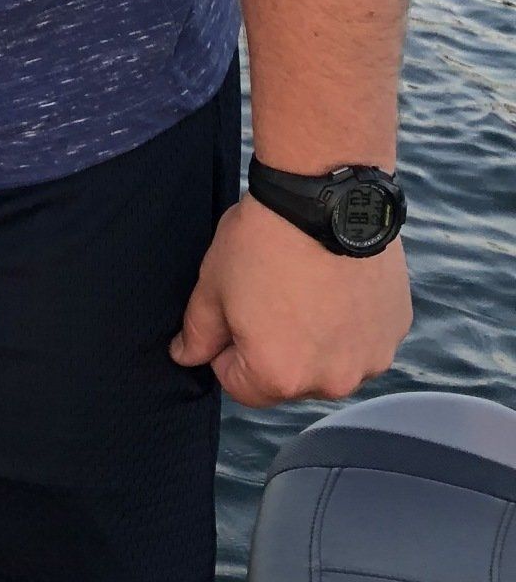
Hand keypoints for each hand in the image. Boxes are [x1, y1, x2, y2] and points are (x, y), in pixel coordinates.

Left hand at [169, 194, 410, 405]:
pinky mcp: (396, 330)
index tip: (236, 310)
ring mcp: (371, 358)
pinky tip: (339, 281)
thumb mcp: (213, 284)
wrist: (327, 196)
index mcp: (280, 376)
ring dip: (318, 338)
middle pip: (289, 378)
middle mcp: (332, 381)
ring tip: (309, 285)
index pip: (239, 384)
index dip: (228, 347)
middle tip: (273, 292)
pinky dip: (351, 320)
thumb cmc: (265, 240)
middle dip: (275, 346)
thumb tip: (185, 357)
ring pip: (330, 361)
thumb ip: (198, 332)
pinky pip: (364, 338)